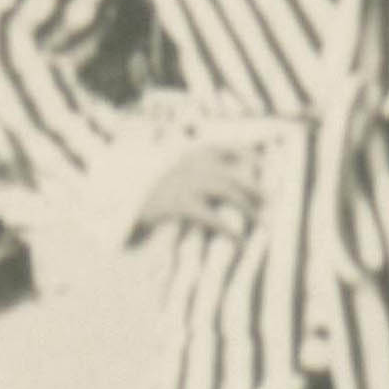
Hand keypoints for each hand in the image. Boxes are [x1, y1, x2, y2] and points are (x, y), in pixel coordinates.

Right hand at [129, 143, 264, 241]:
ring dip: (249, 207)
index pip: (229, 148)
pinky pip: (212, 217)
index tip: (266, 165)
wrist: (117, 196)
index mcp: (191, 152)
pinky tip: (240, 240)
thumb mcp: (169, 169)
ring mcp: (186, 183)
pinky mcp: (180, 205)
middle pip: (235, 172)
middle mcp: (192, 163)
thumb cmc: (147, 186)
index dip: (250, 156)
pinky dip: (230, 228)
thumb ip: (192, 168)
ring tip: (263, 221)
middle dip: (256, 186)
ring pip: (229, 191)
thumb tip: (220, 179)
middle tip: (272, 200)